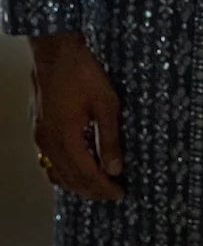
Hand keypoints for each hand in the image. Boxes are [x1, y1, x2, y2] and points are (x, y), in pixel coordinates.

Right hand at [29, 30, 123, 200]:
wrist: (56, 51)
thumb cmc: (83, 73)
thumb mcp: (105, 104)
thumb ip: (110, 138)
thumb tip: (115, 168)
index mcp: (64, 139)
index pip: (86, 174)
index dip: (104, 187)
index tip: (120, 193)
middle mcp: (47, 143)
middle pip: (70, 178)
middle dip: (92, 190)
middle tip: (112, 194)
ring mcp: (40, 136)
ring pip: (57, 172)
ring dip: (77, 183)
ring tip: (97, 186)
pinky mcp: (39, 127)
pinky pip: (49, 160)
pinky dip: (63, 171)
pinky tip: (76, 169)